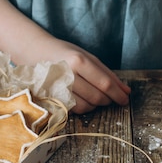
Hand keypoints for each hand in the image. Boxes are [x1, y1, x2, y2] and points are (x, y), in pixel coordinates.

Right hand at [14, 37, 130, 113]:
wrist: (35, 53)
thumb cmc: (65, 54)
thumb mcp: (88, 57)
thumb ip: (107, 74)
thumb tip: (126, 91)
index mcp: (78, 61)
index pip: (104, 83)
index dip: (118, 94)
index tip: (125, 99)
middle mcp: (68, 74)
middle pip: (97, 97)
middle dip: (108, 100)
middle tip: (111, 98)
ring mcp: (58, 88)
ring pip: (87, 106)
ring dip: (96, 105)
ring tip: (96, 96)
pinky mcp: (52, 97)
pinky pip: (75, 109)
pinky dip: (84, 107)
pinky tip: (84, 99)